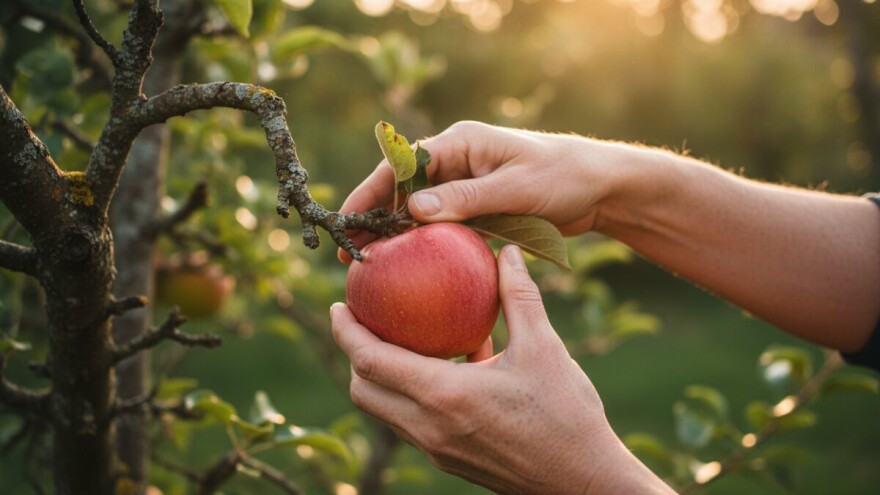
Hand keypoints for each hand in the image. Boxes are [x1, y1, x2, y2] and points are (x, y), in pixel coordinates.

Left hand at [330, 245, 671, 493]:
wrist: (583, 482)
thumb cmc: (567, 415)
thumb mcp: (545, 348)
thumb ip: (519, 295)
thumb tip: (506, 251)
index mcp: (445, 395)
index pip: (370, 361)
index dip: (346, 332)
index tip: (339, 306)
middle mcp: (429, 427)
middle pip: (363, 391)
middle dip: (353, 355)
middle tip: (361, 321)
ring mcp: (436, 449)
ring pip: (383, 411)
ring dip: (377, 376)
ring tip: (394, 341)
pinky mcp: (448, 460)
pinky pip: (409, 423)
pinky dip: (406, 394)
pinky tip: (439, 369)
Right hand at [339, 121, 620, 257]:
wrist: (600, 187)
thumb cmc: (562, 177)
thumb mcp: (515, 187)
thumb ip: (467, 197)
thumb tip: (413, 209)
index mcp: (459, 143)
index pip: (401, 165)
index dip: (369, 192)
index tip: (346, 220)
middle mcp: (456, 161)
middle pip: (401, 191)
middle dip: (373, 219)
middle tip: (347, 255)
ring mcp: (465, 186)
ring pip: (418, 212)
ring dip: (395, 237)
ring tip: (369, 267)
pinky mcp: (477, 208)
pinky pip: (443, 227)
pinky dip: (425, 246)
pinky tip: (410, 271)